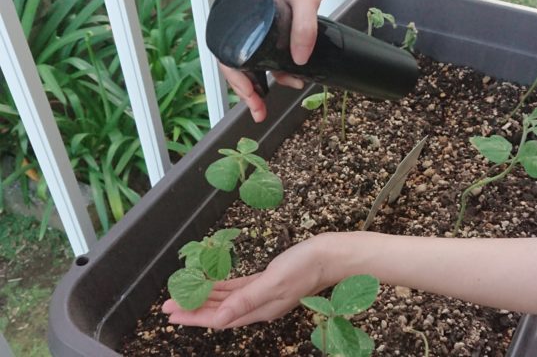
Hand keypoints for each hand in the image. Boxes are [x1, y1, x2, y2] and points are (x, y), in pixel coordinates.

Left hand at [162, 233, 334, 328]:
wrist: (329, 256)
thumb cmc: (304, 266)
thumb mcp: (273, 282)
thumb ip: (246, 300)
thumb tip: (220, 317)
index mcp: (259, 309)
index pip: (219, 318)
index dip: (194, 317)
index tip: (172, 314)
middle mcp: (259, 306)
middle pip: (220, 312)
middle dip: (194, 309)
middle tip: (168, 306)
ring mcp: (263, 295)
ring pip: (227, 301)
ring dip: (205, 299)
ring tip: (183, 297)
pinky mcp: (266, 282)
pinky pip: (238, 289)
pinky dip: (222, 289)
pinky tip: (211, 286)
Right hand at [221, 0, 322, 122]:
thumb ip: (303, 25)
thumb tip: (299, 59)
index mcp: (240, 15)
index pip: (227, 54)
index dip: (236, 80)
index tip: (251, 97)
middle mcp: (243, 22)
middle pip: (236, 63)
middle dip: (248, 91)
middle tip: (259, 113)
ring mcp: (255, 25)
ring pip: (250, 60)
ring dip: (261, 83)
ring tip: (271, 102)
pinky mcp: (269, 25)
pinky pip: (264, 52)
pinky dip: (274, 68)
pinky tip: (288, 77)